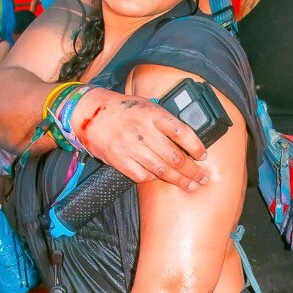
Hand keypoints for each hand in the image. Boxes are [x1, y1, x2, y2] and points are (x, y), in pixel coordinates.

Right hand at [73, 88, 208, 190]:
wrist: (90, 114)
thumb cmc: (123, 110)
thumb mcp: (146, 106)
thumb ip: (165, 120)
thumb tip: (189, 140)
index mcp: (152, 114)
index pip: (180, 132)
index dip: (195, 146)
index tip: (203, 156)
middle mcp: (142, 131)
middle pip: (174, 156)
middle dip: (191, 171)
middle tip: (202, 178)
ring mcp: (130, 146)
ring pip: (161, 169)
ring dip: (179, 180)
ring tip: (190, 186)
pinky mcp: (119, 160)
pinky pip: (142, 175)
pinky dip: (154, 179)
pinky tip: (162, 179)